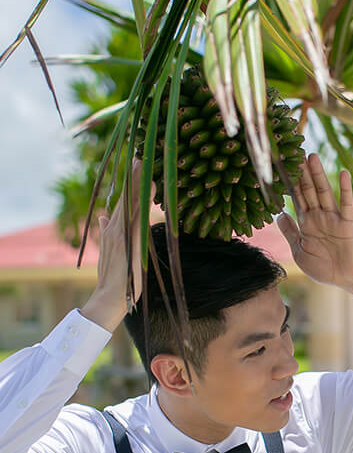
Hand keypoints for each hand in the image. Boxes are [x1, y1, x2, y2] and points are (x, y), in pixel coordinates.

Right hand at [81, 162, 142, 331]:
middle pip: (126, 197)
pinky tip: (151, 187)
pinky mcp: (129, 241)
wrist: (110, 296)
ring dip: (139, 182)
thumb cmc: (113, 278)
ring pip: (131, 202)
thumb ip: (106, 233)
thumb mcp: (108, 252)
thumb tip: (101, 216)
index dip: (130, 184)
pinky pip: (139, 215)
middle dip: (134, 177)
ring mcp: (120, 233)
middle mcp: (114, 228)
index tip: (136, 166)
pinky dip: (144, 199)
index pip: (122, 201)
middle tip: (141, 156)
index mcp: (112, 229)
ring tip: (145, 164)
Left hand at [277, 154, 352, 290]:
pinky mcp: (348, 224)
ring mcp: (333, 218)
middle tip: (294, 151)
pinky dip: (345, 189)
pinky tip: (343, 173)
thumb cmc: (324, 268)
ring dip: (318, 174)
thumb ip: (290, 233)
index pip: (296, 197)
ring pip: (323, 192)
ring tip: (311, 156)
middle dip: (301, 172)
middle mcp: (319, 216)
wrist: (347, 281)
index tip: (281, 165)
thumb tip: (279, 214)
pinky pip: (346, 204)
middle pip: (308, 189)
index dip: (289, 182)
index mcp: (306, 223)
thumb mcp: (300, 252)